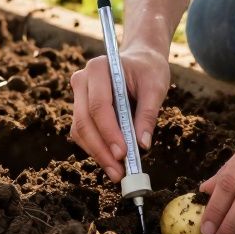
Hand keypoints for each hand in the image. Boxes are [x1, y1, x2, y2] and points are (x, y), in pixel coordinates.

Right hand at [68, 44, 170, 182]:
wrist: (140, 61)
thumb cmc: (148, 70)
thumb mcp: (155, 87)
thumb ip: (148, 114)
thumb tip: (142, 144)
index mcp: (99, 68)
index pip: (98, 105)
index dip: (109, 132)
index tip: (123, 153)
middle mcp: (82, 80)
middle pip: (84, 121)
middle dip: (101, 149)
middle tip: (119, 171)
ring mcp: (78, 96)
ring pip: (80, 131)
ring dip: (97, 154)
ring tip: (118, 172)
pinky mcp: (81, 110)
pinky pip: (83, 134)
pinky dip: (96, 150)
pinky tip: (112, 163)